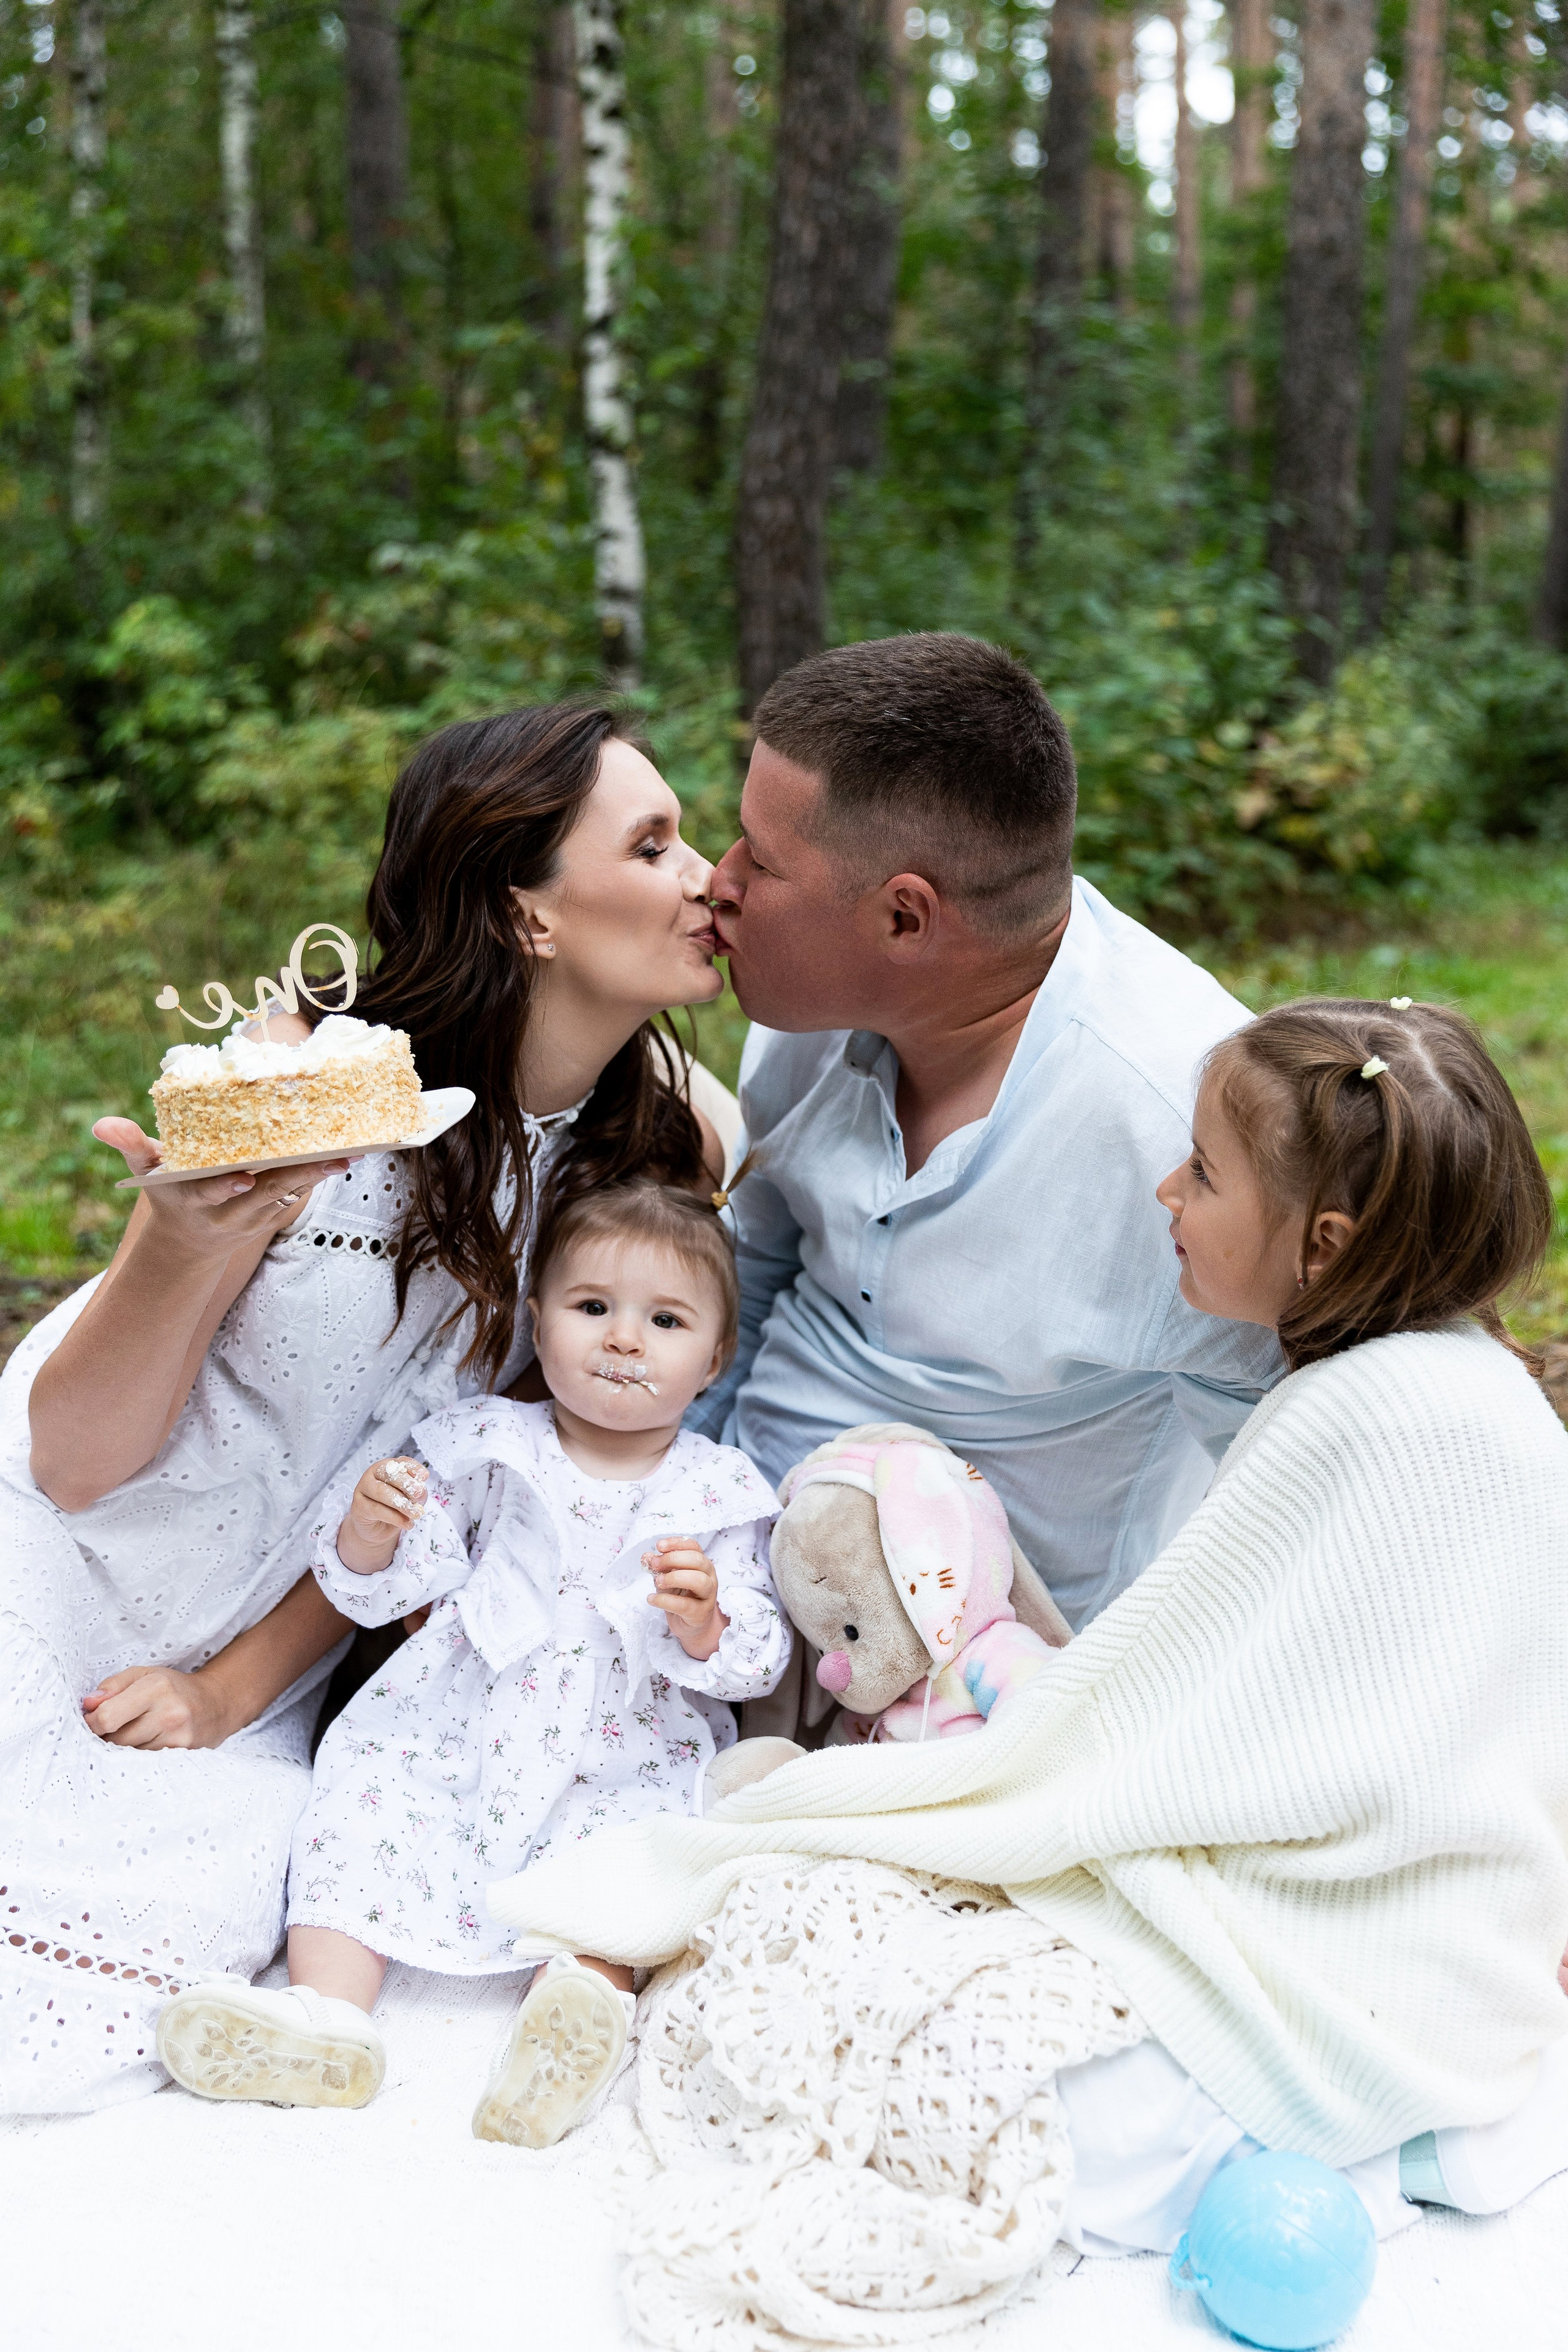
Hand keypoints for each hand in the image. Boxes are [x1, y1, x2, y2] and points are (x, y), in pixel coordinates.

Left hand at [82, 1664, 232, 1749]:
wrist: (215, 1705)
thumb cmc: (172, 1688)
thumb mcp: (143, 1674)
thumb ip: (112, 1685)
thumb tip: (88, 1705)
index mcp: (156, 1687)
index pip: (107, 1717)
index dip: (91, 1722)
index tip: (91, 1721)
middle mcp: (169, 1713)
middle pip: (116, 1740)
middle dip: (106, 1737)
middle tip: (111, 1728)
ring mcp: (177, 1738)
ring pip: (128, 1755)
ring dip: (121, 1748)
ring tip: (131, 1733)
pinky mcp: (181, 1755)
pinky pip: (143, 1762)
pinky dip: (136, 1756)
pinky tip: (144, 1743)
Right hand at [93, 1117, 351, 1259]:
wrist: (188, 1242)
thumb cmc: (167, 1192)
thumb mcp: (146, 1172)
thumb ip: (130, 1146)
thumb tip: (101, 1124)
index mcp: (193, 1197)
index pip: (209, 1193)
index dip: (225, 1187)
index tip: (242, 1178)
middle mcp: (225, 1212)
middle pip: (264, 1194)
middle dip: (294, 1177)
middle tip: (327, 1156)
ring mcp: (251, 1218)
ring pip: (287, 1197)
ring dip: (316, 1178)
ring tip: (345, 1156)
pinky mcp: (270, 1218)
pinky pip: (296, 1197)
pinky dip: (317, 1180)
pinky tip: (343, 1158)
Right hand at [338, 1456, 427, 1571]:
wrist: (377, 1528)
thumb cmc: (394, 1508)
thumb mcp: (409, 1498)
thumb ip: (415, 1492)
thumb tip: (421, 1491)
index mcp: (387, 1467)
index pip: (400, 1462)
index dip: (413, 1468)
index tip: (424, 1476)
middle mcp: (372, 1474)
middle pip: (390, 1474)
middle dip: (407, 1484)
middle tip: (420, 1495)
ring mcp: (363, 1489)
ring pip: (382, 1492)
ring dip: (402, 1504)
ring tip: (415, 1513)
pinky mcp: (358, 1506)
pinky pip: (377, 1510)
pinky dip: (395, 1518)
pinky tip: (406, 1524)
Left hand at [644, 1536, 728, 1660]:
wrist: (691, 1626)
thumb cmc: (681, 1597)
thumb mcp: (667, 1578)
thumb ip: (658, 1567)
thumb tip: (646, 1556)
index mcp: (702, 1564)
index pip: (694, 1546)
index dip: (676, 1543)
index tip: (659, 1546)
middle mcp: (709, 1577)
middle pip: (698, 1560)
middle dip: (674, 1559)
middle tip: (655, 1564)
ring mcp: (708, 1596)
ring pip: (699, 1581)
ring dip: (675, 1578)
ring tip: (657, 1582)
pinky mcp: (701, 1614)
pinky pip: (685, 1605)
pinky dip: (665, 1601)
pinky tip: (652, 1599)